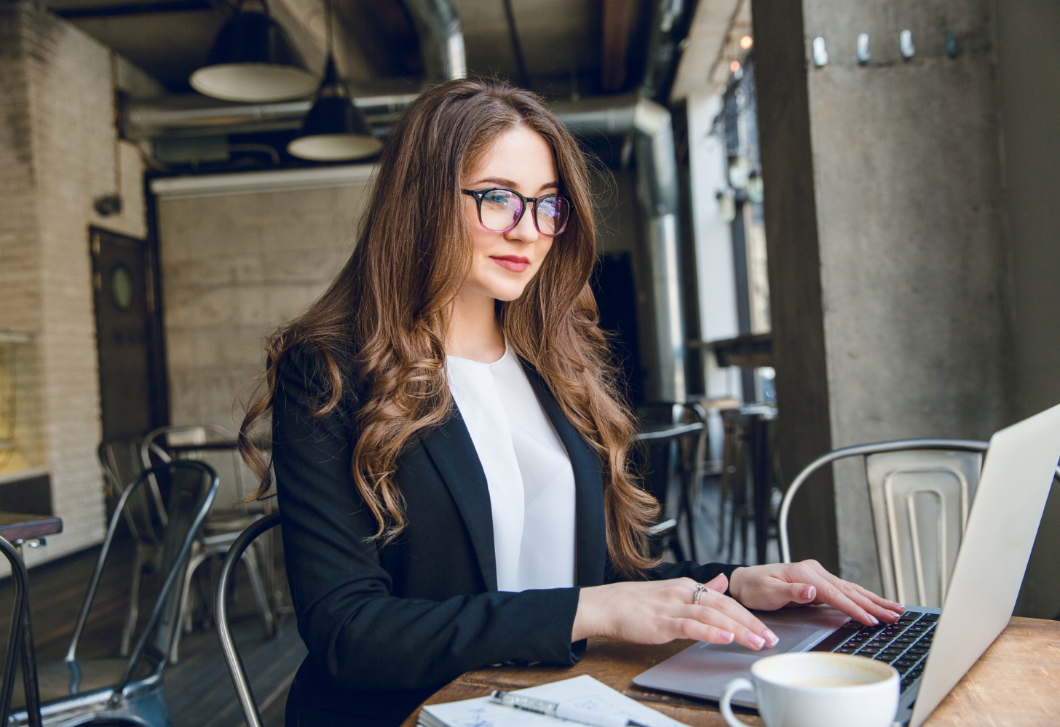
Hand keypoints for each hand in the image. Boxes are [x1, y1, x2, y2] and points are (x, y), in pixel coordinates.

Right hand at [572, 574, 779, 650]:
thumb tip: (722, 582)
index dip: (748, 615)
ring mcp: (673, 607)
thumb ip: (700, 588)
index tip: (766, 630)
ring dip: (738, 629)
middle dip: (750, 623)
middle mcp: (683, 593)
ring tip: (756, 641)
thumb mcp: (672, 591)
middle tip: (770, 638)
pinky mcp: (662, 621)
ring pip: (712, 616)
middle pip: (725, 606)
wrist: (606, 605)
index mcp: (687, 586)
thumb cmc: (636, 603)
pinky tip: (725, 637)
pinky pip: (690, 626)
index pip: (726, 600)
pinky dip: (710, 631)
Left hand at [728, 560, 904, 625]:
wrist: (746, 581)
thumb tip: (812, 591)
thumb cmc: (755, 587)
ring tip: (896, 608)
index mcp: (806, 574)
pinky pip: (845, 591)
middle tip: (896, 614)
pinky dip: (862, 598)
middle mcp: (815, 572)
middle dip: (875, 604)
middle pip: (850, 590)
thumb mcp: (769, 591)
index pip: (836, 594)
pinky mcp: (819, 583)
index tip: (871, 620)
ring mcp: (818, 576)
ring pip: (852, 589)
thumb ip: (792, 591)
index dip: (854, 609)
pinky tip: (875, 603)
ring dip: (874, 600)